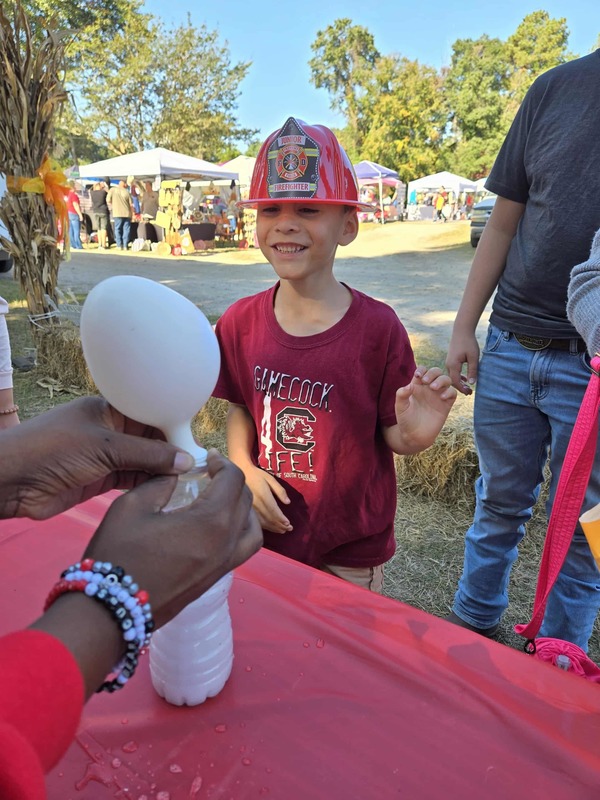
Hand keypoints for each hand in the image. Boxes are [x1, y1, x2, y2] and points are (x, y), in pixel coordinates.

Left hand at [0, 396, 194, 519]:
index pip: (151, 413)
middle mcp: (111, 431)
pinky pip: (132, 481)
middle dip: (173, 451)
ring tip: (192, 480)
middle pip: (150, 439)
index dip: (174, 426)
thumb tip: (186, 461)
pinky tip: (170, 491)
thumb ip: (147, 455)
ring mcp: (106, 456)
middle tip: (201, 465)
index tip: (198, 441)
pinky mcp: (101, 480)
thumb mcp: (104, 447)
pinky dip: (149, 485)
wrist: (11, 480)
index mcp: (110, 410)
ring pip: (144, 462)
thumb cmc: (54, 450)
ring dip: (163, 471)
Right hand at [84, 450, 262, 626]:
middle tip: (210, 473)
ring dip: (242, 508)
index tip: (208, 457)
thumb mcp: (132, 506)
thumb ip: (160, 483)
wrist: (110, 611)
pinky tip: (216, 525)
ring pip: (252, 529)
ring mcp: (224, 565)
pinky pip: (242, 549)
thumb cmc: (118, 554)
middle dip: (230, 481)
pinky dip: (240, 531)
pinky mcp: (215, 580)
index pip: (233, 481)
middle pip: (244, 502)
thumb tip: (178, 471)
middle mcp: (226, 544)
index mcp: (211, 522)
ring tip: (220, 498)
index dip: (223, 463)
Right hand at [242, 464, 292, 533]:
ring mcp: (251, 508)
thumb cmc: (257, 475)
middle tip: (289, 529)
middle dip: (280, 525)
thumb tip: (288, 502)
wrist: (241, 473)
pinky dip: (266, 527)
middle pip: (269, 518)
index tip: (288, 523)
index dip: (281, 518)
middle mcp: (256, 504)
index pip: (273, 510)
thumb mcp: (270, 479)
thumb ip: (280, 490)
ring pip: (263, 522)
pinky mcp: (247, 510)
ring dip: (274, 528)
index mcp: (263, 495)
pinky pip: (257, 522)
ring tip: (283, 530)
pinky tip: (272, 528)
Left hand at [387, 366, 455, 453]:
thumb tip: (410, 385)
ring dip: (442, 380)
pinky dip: (449, 392)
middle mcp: (429, 389)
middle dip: (433, 373)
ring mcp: (438, 396)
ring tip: (433, 388)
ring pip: (446, 379)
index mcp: (417, 386)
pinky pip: (452, 393)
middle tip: (426, 382)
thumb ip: (401, 394)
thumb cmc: (405, 420)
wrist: (414, 436)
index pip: (422, 371)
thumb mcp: (400, 406)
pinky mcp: (446, 404)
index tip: (418, 376)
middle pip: (436, 372)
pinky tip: (441, 397)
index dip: (422, 370)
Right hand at [445, 330, 479, 394]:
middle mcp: (448, 365)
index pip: (455, 382)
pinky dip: (458, 377)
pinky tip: (465, 379)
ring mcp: (448, 362)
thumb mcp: (473, 357)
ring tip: (468, 388)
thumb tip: (472, 384)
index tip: (470, 393)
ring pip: (453, 376)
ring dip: (460, 382)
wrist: (462, 330)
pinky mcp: (450, 360)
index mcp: (453, 365)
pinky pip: (453, 372)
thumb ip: (473, 370)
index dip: (462, 389)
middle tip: (470, 393)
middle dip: (461, 388)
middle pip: (453, 381)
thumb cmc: (469, 342)